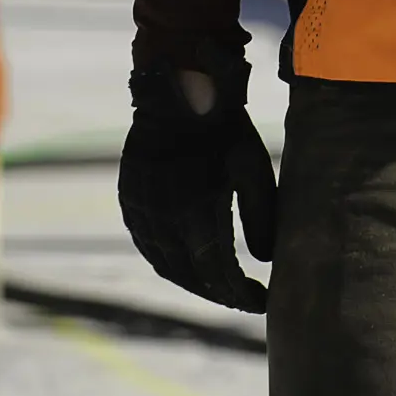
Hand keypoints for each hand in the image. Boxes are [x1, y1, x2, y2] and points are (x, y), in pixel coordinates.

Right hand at [119, 59, 278, 311]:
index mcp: (196, 211)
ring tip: (218, 287)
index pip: (219, 271)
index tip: (261, 302)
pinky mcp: (130, 201)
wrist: (177, 93)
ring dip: (193, 281)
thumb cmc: (224, 129)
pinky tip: (186, 266)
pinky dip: (168, 262)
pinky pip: (147, 245)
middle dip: (219, 292)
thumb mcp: (252, 167)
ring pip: (166, 264)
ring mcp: (141, 210)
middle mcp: (163, 217)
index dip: (240, 293)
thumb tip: (266, 260)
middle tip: (242, 299)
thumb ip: (260, 216)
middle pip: (191, 274)